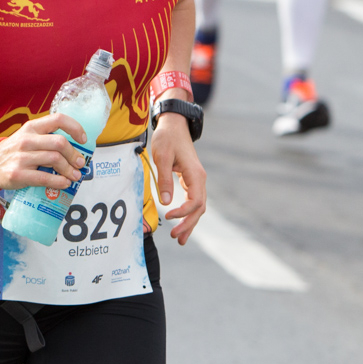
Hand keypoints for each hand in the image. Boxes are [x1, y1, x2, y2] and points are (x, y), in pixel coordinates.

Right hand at [0, 113, 88, 190]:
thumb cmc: (15, 151)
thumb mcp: (27, 137)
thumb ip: (47, 139)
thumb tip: (76, 150)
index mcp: (31, 128)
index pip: (58, 119)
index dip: (75, 128)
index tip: (83, 140)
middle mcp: (26, 140)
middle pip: (60, 143)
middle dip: (74, 155)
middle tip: (80, 163)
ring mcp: (21, 157)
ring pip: (55, 160)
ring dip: (70, 170)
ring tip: (74, 176)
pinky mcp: (18, 174)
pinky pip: (45, 178)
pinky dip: (59, 182)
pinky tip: (64, 183)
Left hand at [149, 111, 206, 244]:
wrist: (174, 125)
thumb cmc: (167, 138)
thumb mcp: (162, 157)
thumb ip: (164, 179)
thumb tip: (165, 203)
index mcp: (195, 175)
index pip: (195, 201)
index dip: (183, 212)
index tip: (168, 216)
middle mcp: (200, 180)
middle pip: (199, 208)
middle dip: (189, 224)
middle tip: (176, 238)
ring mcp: (196, 180)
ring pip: (198, 206)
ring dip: (190, 222)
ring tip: (180, 238)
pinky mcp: (190, 179)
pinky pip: (192, 200)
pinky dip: (188, 213)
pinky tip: (181, 222)